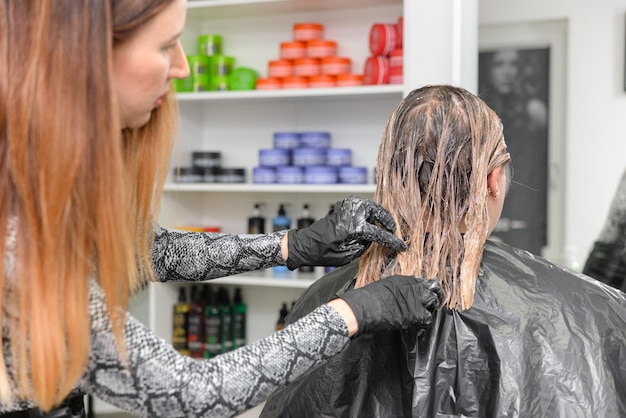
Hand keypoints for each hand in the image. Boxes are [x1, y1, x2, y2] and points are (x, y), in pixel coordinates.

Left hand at [286, 196, 406, 269]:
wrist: (306, 244)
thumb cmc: (323, 253)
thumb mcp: (348, 255)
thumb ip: (365, 245)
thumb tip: (374, 238)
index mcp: (354, 227)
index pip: (379, 233)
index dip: (392, 240)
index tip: (402, 246)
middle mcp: (352, 213)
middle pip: (378, 213)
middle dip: (387, 222)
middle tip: (392, 231)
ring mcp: (347, 206)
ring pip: (371, 207)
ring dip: (378, 216)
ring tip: (382, 227)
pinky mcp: (343, 205)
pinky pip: (362, 206)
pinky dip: (368, 213)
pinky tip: (370, 222)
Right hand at [336, 275, 439, 334]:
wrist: (363, 308)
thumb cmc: (369, 297)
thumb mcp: (386, 284)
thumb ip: (401, 285)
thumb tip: (410, 286)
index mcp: (405, 280)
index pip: (426, 282)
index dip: (427, 288)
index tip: (427, 293)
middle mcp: (412, 289)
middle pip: (433, 291)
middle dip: (432, 297)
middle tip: (428, 304)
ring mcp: (415, 302)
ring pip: (432, 304)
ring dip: (429, 309)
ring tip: (422, 313)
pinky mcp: (414, 315)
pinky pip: (426, 319)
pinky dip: (423, 321)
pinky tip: (417, 321)